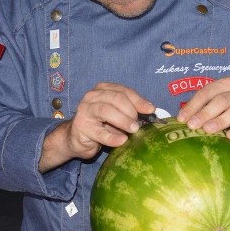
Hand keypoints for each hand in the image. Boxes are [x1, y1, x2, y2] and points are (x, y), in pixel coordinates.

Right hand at [39, 82, 153, 171]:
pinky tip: (122, 141)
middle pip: (116, 98)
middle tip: (139, 125)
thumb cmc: (101, 124)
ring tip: (133, 130)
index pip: (124, 91)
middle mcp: (92, 96)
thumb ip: (131, 110)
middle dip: (131, 111)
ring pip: (106, 111)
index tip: (151, 110)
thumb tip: (151, 112)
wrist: (77, 139)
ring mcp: (85, 110)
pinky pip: (99, 132)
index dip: (139, 100)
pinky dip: (112, 137)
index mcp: (103, 89)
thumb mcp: (118, 114)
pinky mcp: (81, 127)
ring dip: (123, 121)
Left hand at [176, 77, 229, 151]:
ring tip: (208, 130)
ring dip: (220, 120)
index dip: (193, 105)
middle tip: (192, 125)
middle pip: (220, 101)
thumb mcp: (215, 104)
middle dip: (205, 113)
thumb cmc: (229, 110)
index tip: (182, 118)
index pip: (206, 93)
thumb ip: (200, 108)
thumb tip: (180, 119)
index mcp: (225, 85)